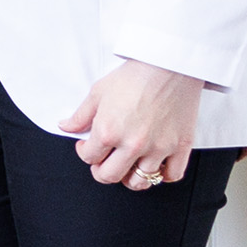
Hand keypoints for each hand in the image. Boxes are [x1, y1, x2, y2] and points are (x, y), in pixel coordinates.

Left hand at [65, 60, 206, 188]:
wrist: (169, 64)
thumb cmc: (134, 75)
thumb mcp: (98, 92)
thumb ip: (80, 115)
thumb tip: (66, 127)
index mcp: (108, 131)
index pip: (89, 157)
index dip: (84, 152)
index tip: (87, 146)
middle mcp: (133, 144)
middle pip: (110, 176)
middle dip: (101, 171)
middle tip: (103, 162)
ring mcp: (158, 147)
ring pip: (140, 182)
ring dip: (130, 177)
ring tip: (128, 166)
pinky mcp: (181, 146)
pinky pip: (172, 175)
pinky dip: (163, 176)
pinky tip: (156, 166)